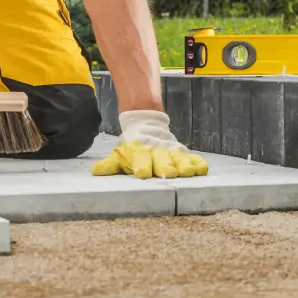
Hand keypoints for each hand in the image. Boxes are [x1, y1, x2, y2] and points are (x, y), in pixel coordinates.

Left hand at [92, 110, 207, 179]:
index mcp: (139, 153)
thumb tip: (95, 171)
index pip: (140, 159)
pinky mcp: (181, 152)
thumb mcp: (119, 153)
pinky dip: (197, 162)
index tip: (143, 173)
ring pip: (178, 158)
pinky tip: (202, 168)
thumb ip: (109, 164)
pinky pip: (191, 157)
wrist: (146, 124)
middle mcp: (156, 152)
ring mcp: (170, 152)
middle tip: (168, 172)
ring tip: (188, 171)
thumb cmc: (132, 146)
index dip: (141, 165)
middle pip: (162, 159)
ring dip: (183, 165)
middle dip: (165, 166)